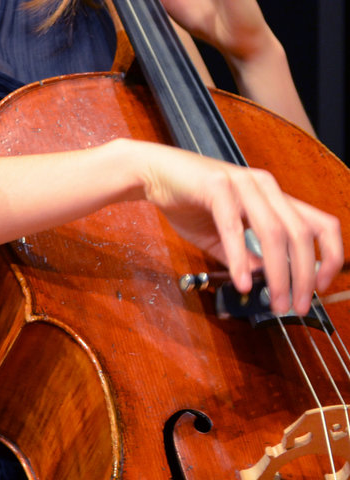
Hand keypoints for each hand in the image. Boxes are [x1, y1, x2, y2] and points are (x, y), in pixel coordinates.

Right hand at [124, 138, 341, 315]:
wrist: (150, 173)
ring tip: (275, 300)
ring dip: (279, 273)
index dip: (330, 256)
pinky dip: (239, 258)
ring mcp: (242, 183)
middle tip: (296, 306)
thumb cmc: (186, 200)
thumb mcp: (223, 235)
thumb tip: (266, 280)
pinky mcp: (216, 185)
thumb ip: (246, 254)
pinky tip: (240, 281)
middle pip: (301, 234)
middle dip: (303, 276)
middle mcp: (264, 186)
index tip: (321, 286)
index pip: (320, 224)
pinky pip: (234, 227)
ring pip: (275, 232)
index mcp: (272, 196)